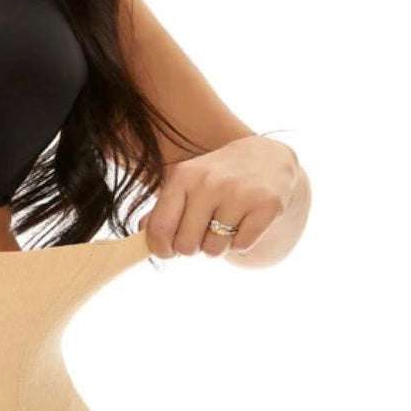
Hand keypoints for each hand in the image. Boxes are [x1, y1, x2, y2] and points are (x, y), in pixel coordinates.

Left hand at [136, 134, 299, 258]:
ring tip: (225, 224)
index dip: (161, 249)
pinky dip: (241, 243)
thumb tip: (142, 238)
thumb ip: (160, 211)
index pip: (160, 228)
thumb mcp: (185, 183)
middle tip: (203, 232)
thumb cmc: (216, 177)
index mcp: (183, 176)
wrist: (267, 159)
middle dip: (192, 247)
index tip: (167, 251)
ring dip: (217, 246)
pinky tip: (245, 222)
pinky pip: (242, 246)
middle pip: (186, 245)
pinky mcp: (268, 205)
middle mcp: (210, 183)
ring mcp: (240, 193)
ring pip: (214, 249)